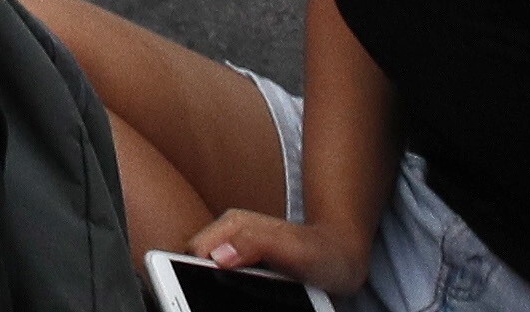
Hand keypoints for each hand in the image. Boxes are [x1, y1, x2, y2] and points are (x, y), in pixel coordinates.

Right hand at [194, 208, 368, 293]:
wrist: (342, 258)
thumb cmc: (321, 251)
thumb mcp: (293, 247)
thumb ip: (255, 244)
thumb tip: (218, 257)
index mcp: (232, 226)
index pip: (192, 251)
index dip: (187, 273)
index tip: (195, 294)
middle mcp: (228, 237)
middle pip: (194, 265)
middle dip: (196, 285)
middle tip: (216, 304)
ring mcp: (235, 254)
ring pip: (206, 276)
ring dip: (211, 293)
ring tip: (229, 304)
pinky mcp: (243, 270)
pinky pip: (221, 284)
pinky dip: (224, 296)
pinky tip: (239, 304)